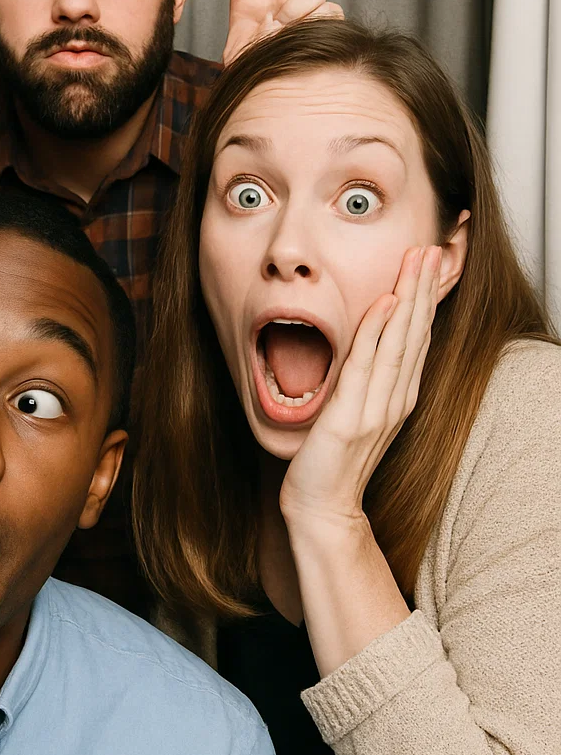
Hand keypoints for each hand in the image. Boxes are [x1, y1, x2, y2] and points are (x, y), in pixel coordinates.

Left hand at [212, 0, 343, 64]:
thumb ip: (252, 39)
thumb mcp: (237, 56)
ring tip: (282, 40)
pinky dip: (315, 31)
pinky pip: (327, 15)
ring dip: (295, 20)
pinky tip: (305, 42)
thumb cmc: (253, 71)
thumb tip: (287, 25)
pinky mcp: (329, 15)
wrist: (280, 91)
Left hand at [279, 245, 441, 527]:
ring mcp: (376, 409)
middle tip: (433, 249)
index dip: (426, 300)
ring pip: (398, 342)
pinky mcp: (350, 419)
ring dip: (409, 298)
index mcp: (397, 397)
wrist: (322, 505)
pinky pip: (364, 366)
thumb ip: (365, 381)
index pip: (417, 338)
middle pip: (415, 333)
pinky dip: (376, 332)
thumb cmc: (333, 459)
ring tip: (418, 262)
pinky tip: (386, 303)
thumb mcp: (356, 412)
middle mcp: (394, 399)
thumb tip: (366, 345)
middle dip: (425, 288)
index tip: (431, 264)